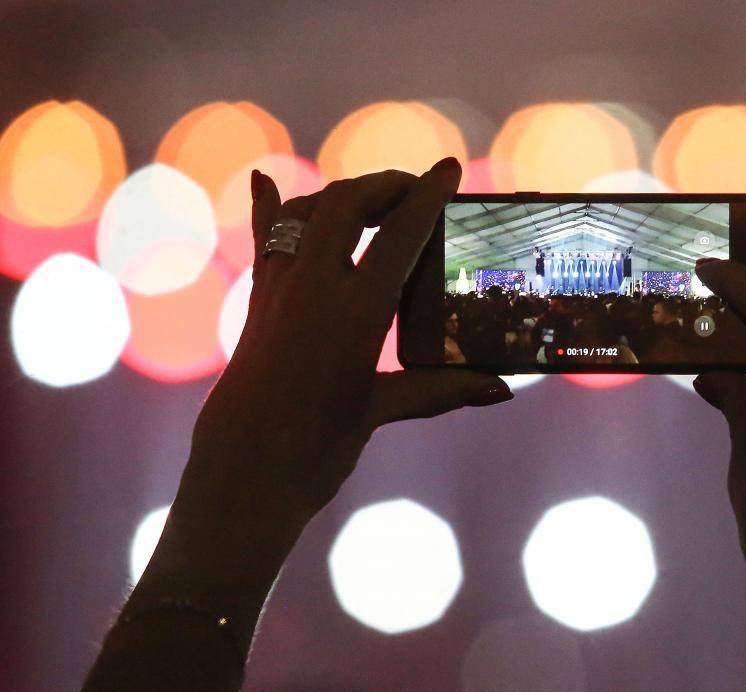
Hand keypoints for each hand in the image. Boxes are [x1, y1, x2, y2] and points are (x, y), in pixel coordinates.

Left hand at [175, 159, 510, 551]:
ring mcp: (279, 288)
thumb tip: (499, 387)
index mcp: (355, 312)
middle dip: (385, 185)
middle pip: (348, 202)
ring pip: (307, 212)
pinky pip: (266, 241)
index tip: (448, 169)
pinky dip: (270, 208)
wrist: (246, 469)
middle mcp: (312, 286)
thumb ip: (442, 390)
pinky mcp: (258, 301)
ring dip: (342, 195)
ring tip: (373, 199)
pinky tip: (265, 181)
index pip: (399, 233)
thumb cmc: (318, 447)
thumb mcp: (382, 410)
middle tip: (417, 188)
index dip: (427, 197)